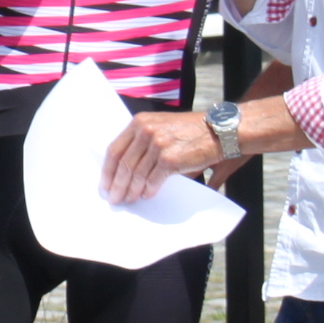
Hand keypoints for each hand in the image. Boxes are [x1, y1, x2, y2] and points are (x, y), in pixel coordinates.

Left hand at [102, 111, 226, 203]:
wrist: (219, 131)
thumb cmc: (190, 131)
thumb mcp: (161, 126)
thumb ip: (143, 140)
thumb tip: (126, 169)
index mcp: (140, 122)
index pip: (114, 149)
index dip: (108, 170)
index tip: (105, 184)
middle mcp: (146, 131)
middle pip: (123, 164)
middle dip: (116, 185)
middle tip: (113, 199)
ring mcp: (157, 145)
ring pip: (136, 175)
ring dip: (130, 191)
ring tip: (128, 200)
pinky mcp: (169, 159)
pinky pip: (152, 181)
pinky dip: (148, 191)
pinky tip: (146, 196)